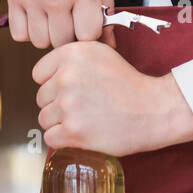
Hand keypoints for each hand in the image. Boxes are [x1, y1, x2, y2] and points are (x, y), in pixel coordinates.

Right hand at [0, 0, 116, 49]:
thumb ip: (107, 5)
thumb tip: (108, 41)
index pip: (89, 35)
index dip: (92, 34)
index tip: (88, 24)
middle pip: (63, 42)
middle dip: (70, 33)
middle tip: (71, 17)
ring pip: (40, 42)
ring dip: (48, 33)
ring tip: (54, 15)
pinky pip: (19, 34)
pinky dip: (28, 30)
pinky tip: (37, 14)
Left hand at [33, 41, 192, 155]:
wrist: (153, 109)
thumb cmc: (128, 83)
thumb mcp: (101, 53)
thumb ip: (72, 56)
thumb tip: (49, 68)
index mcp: (71, 54)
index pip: (38, 74)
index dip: (54, 82)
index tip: (71, 88)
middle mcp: (66, 77)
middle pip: (41, 97)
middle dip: (58, 103)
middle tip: (84, 105)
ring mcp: (68, 105)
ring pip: (44, 119)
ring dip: (61, 122)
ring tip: (85, 118)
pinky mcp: (73, 131)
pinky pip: (51, 137)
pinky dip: (63, 139)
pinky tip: (82, 132)